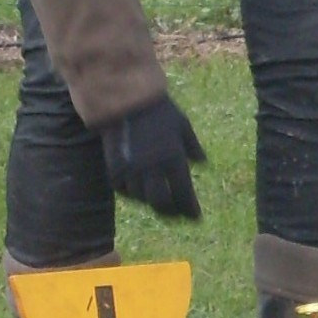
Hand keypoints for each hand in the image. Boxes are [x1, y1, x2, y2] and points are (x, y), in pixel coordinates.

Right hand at [98, 97, 205, 218]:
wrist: (124, 100)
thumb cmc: (158, 110)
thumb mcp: (182, 125)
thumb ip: (193, 147)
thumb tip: (203, 165)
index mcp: (172, 158)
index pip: (183, 193)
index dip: (190, 209)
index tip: (195, 217)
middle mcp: (152, 168)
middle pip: (161, 204)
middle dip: (171, 213)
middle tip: (177, 216)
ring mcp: (131, 170)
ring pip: (142, 199)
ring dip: (152, 203)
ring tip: (161, 202)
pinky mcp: (114, 169)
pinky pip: (125, 191)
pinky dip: (134, 194)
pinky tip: (141, 191)